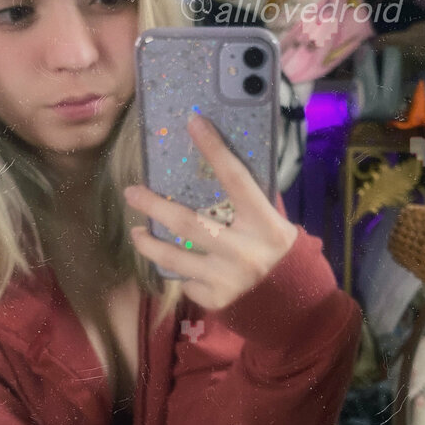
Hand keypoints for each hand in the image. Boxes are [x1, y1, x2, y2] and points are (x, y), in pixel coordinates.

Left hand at [123, 115, 297, 310]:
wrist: (293, 301)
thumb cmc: (278, 250)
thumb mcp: (272, 222)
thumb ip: (249, 200)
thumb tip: (216, 161)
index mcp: (264, 223)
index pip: (236, 179)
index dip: (215, 149)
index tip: (194, 123)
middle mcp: (245, 250)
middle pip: (188, 224)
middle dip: (154, 205)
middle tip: (131, 193)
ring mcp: (228, 278)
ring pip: (175, 258)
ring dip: (149, 244)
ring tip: (138, 233)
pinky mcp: (216, 299)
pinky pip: (185, 281)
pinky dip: (179, 272)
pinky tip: (177, 265)